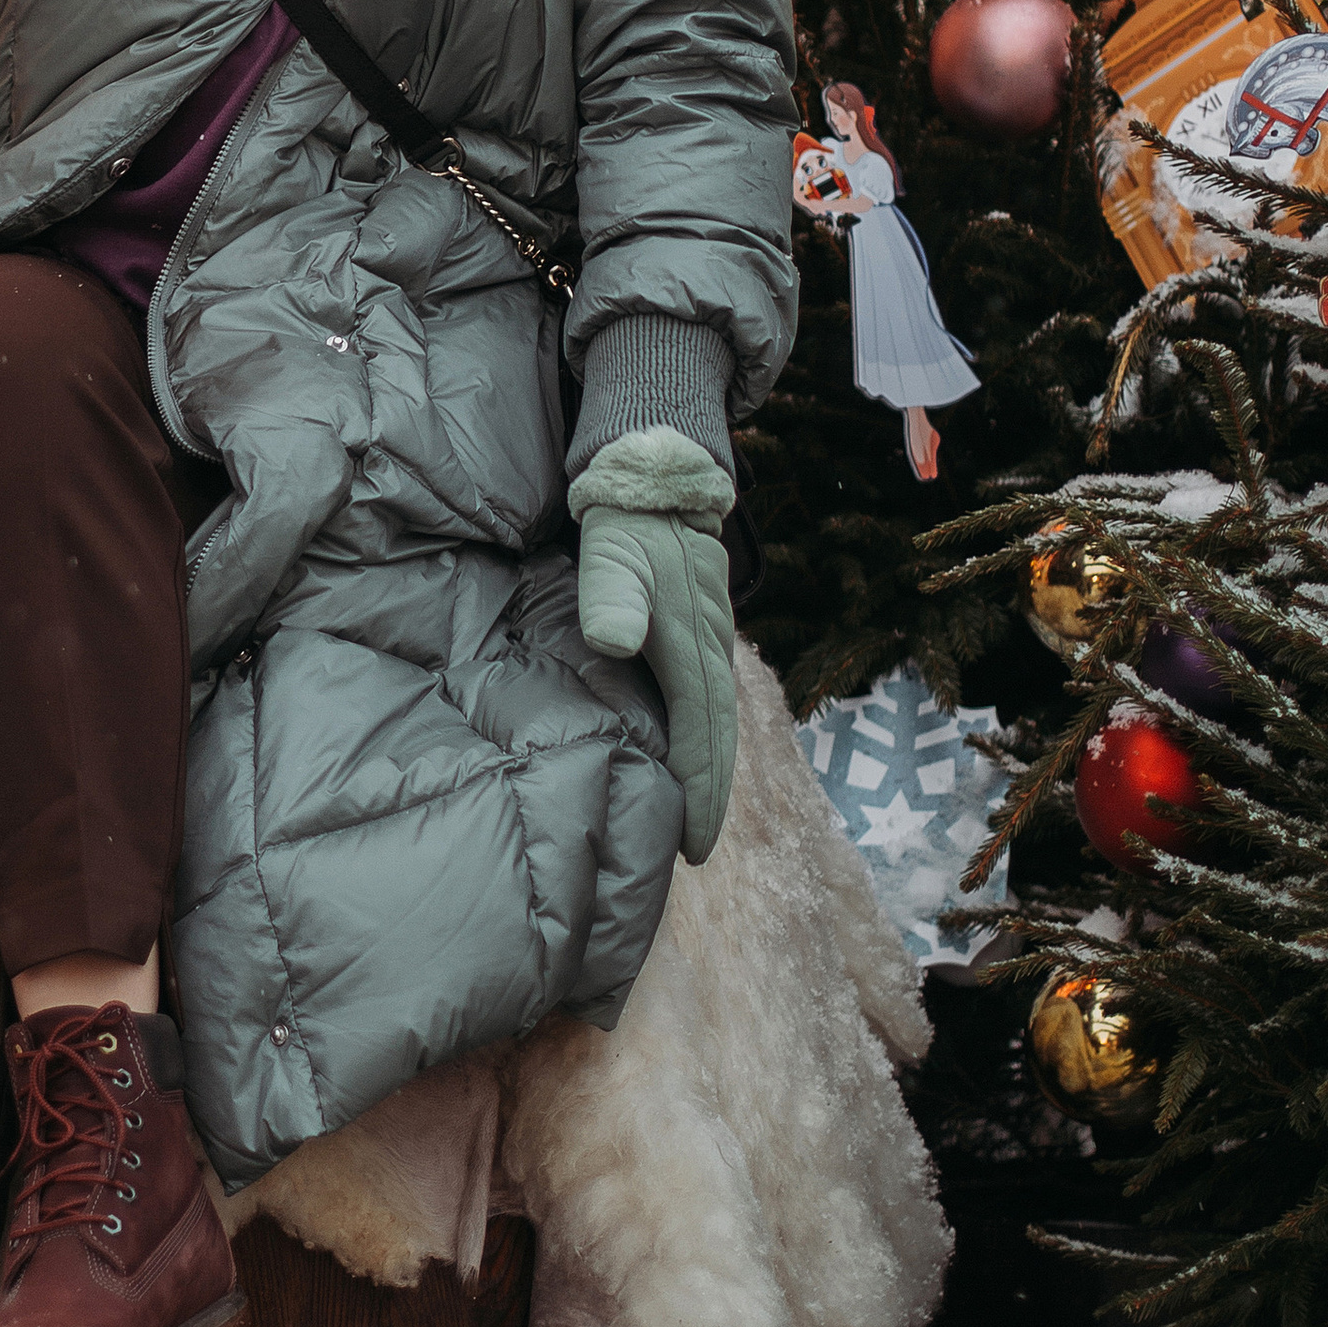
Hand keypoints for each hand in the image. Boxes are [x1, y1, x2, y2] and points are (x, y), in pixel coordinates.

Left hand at [574, 507, 737, 868]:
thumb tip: (615, 640)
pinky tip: (692, 755)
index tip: (695, 843)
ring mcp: (711, 638)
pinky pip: (707, 696)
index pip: (700, 732)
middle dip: (711, 794)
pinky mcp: (701, 629)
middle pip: (717, 735)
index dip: (700, 790)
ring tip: (699, 821)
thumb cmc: (625, 521)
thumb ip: (610, 595)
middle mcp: (710, 647)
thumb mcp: (610, 551)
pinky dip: (704, 735)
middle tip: (699, 851)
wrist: (655, 475)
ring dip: (710, 769)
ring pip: (716, 718)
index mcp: (690, 643)